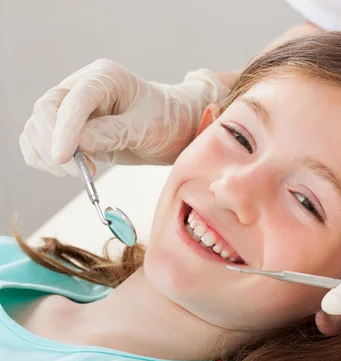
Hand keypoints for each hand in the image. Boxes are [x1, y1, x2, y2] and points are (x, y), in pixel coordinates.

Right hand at [20, 59, 225, 176]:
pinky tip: (69, 170)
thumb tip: (79, 143)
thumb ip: (114, 133)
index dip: (64, 129)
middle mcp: (82, 87)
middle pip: (46, 110)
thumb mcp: (147, 127)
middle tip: (79, 171)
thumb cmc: (165, 120)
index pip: (74, 99)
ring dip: (48, 155)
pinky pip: (37, 141)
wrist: (172, 127)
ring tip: (81, 172)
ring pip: (37, 127)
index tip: (63, 157)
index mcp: (104, 77)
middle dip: (55, 143)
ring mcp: (71, 107)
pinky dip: (43, 159)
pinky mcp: (66, 128)